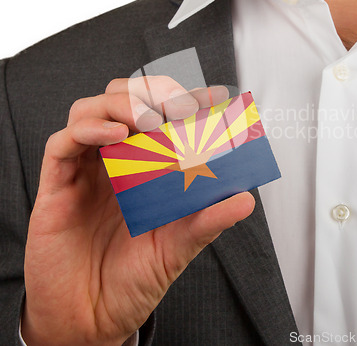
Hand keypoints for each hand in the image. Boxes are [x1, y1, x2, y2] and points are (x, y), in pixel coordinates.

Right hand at [22, 77, 254, 345]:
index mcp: (144, 168)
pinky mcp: (57, 185)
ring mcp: (86, 169)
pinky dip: (88, 129)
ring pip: (91, 109)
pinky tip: (115, 134)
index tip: (214, 96)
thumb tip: (246, 199)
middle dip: (153, 92)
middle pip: (124, 100)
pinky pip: (63, 142)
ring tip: (149, 119)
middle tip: (180, 104)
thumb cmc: (133, 278)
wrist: (92, 318)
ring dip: (122, 103)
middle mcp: (115, 161)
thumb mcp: (178, 246)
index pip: (163, 117)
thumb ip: (208, 220)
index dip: (187, 99)